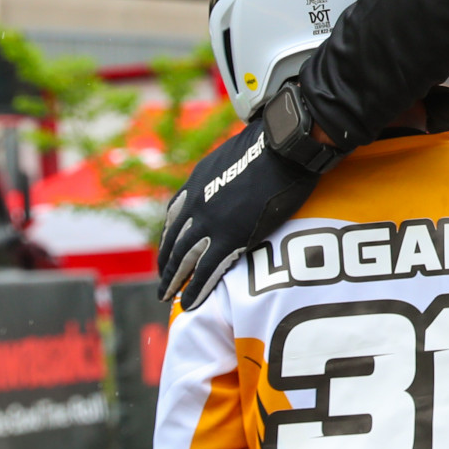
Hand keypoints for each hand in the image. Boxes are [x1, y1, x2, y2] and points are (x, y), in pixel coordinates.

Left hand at [158, 120, 323, 307]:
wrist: (285, 146)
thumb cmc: (273, 144)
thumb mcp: (236, 154)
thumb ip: (228, 172)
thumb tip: (236, 175)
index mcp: (197, 183)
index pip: (175, 217)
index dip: (170, 238)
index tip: (168, 251)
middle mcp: (195, 205)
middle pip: (173, 242)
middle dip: (166, 265)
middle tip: (163, 282)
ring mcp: (210, 223)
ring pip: (183, 260)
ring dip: (173, 281)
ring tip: (167, 298)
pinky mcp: (230, 238)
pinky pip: (207, 271)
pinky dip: (195, 290)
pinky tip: (188, 303)